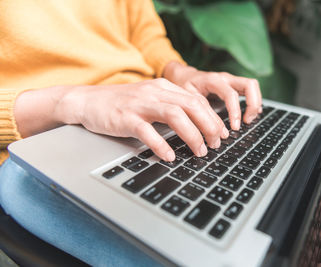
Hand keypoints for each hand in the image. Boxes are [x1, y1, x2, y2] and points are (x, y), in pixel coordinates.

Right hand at [16, 79, 229, 161]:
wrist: (88, 101)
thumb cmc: (122, 104)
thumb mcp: (151, 99)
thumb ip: (172, 107)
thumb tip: (198, 126)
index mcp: (164, 87)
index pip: (196, 100)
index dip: (213, 118)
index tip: (222, 134)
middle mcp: (155, 92)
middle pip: (191, 106)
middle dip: (209, 126)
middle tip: (216, 144)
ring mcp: (140, 104)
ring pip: (175, 115)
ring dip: (192, 135)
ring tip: (199, 151)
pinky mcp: (125, 118)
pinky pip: (147, 131)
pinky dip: (161, 145)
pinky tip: (169, 156)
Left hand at [163, 61, 261, 129]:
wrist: (183, 77)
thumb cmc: (184, 87)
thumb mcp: (187, 98)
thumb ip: (201, 111)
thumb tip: (216, 129)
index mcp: (213, 80)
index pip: (231, 95)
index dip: (235, 112)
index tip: (235, 128)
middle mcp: (225, 78)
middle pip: (250, 85)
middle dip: (253, 104)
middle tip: (247, 122)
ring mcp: (231, 80)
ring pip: (252, 86)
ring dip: (255, 103)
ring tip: (249, 119)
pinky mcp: (234, 85)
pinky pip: (249, 90)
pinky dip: (253, 102)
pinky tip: (250, 115)